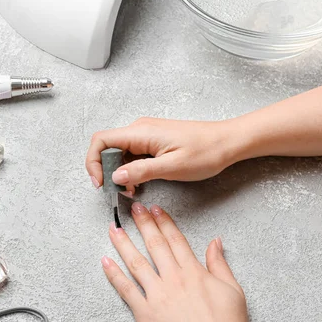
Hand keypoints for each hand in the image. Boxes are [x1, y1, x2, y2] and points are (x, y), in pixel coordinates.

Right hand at [86, 117, 242, 193]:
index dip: (93, 162)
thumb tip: (115, 176)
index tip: (101, 183)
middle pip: (107, 148)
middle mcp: (139, 130)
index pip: (101, 140)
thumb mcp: (172, 167)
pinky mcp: (153, 142)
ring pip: (119, 153)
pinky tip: (140, 183)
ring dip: (120, 173)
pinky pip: (132, 155)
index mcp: (141, 132)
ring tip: (132, 191)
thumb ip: (141, 171)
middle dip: (107, 171)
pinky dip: (131, 170)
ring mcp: (146, 135)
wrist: (228, 142)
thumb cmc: (206, 152)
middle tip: (119, 191)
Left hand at [101, 203, 260, 321]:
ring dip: (123, 243)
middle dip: (142, 224)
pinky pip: (126, 290)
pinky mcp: (145, 313)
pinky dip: (114, 275)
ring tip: (113, 228)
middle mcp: (173, 279)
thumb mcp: (233, 291)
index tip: (154, 209)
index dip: (163, 222)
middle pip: (154, 245)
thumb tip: (215, 242)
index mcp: (194, 272)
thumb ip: (220, 264)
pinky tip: (106, 261)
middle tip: (132, 208)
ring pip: (136, 262)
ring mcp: (157, 295)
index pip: (175, 240)